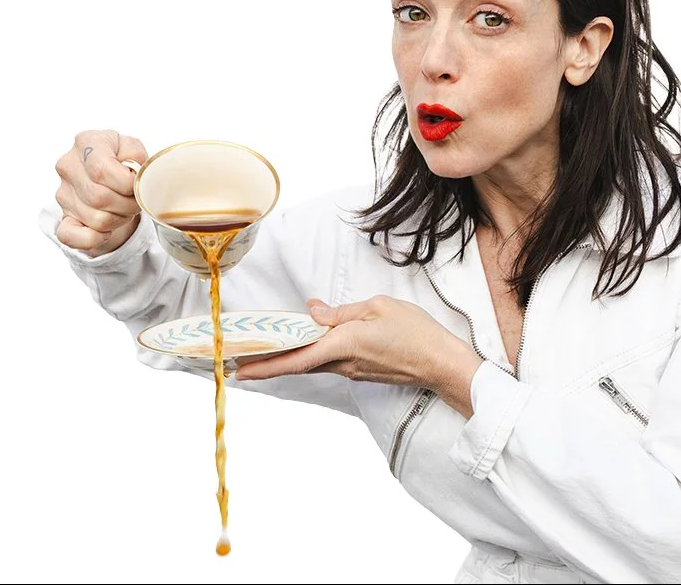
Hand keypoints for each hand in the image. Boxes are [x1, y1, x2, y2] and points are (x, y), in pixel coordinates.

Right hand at [54, 129, 148, 256]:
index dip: (126, 184)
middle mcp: (68, 166)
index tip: (136, 185)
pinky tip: (107, 230)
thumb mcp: (134, 148)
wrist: (111, 177)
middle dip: (127, 204)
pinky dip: (95, 239)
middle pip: (100, 197)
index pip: (101, 170)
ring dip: (119, 219)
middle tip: (135, 200)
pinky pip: (71, 237)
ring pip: (96, 219)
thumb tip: (132, 174)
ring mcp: (63, 193)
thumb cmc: (123, 160)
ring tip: (123, 208)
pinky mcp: (62, 216)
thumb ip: (136, 156)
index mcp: (86, 142)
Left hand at [235, 295, 483, 417]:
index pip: (294, 358)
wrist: (441, 363)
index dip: (264, 365)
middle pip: (298, 364)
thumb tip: (312, 312)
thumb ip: (341, 312)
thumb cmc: (415, 332)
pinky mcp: (364, 371)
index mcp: (343, 344)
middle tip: (241, 361)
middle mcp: (343, 363)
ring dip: (292, 356)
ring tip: (272, 347)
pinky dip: (315, 354)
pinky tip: (313, 341)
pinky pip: (332, 362)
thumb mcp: (377, 308)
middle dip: (269, 362)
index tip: (238, 370)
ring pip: (315, 362)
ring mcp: (354, 371)